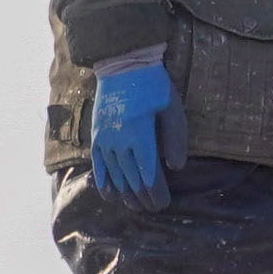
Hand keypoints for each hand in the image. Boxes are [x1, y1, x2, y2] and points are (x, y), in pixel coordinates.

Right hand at [87, 56, 176, 201]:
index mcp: (140, 136)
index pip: (148, 176)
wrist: (122, 65)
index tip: (164, 203)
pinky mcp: (96, 135)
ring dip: (126, 193)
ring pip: (115, 176)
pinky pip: (98, 165)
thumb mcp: (171, 109)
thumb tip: (175, 168)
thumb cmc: (153, 86)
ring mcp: (105, 139)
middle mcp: (119, 142)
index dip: (156, 193)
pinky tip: (110, 195)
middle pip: (131, 180)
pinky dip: (104, 182)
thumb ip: (175, 139)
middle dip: (144, 197)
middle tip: (154, 208)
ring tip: (136, 205)